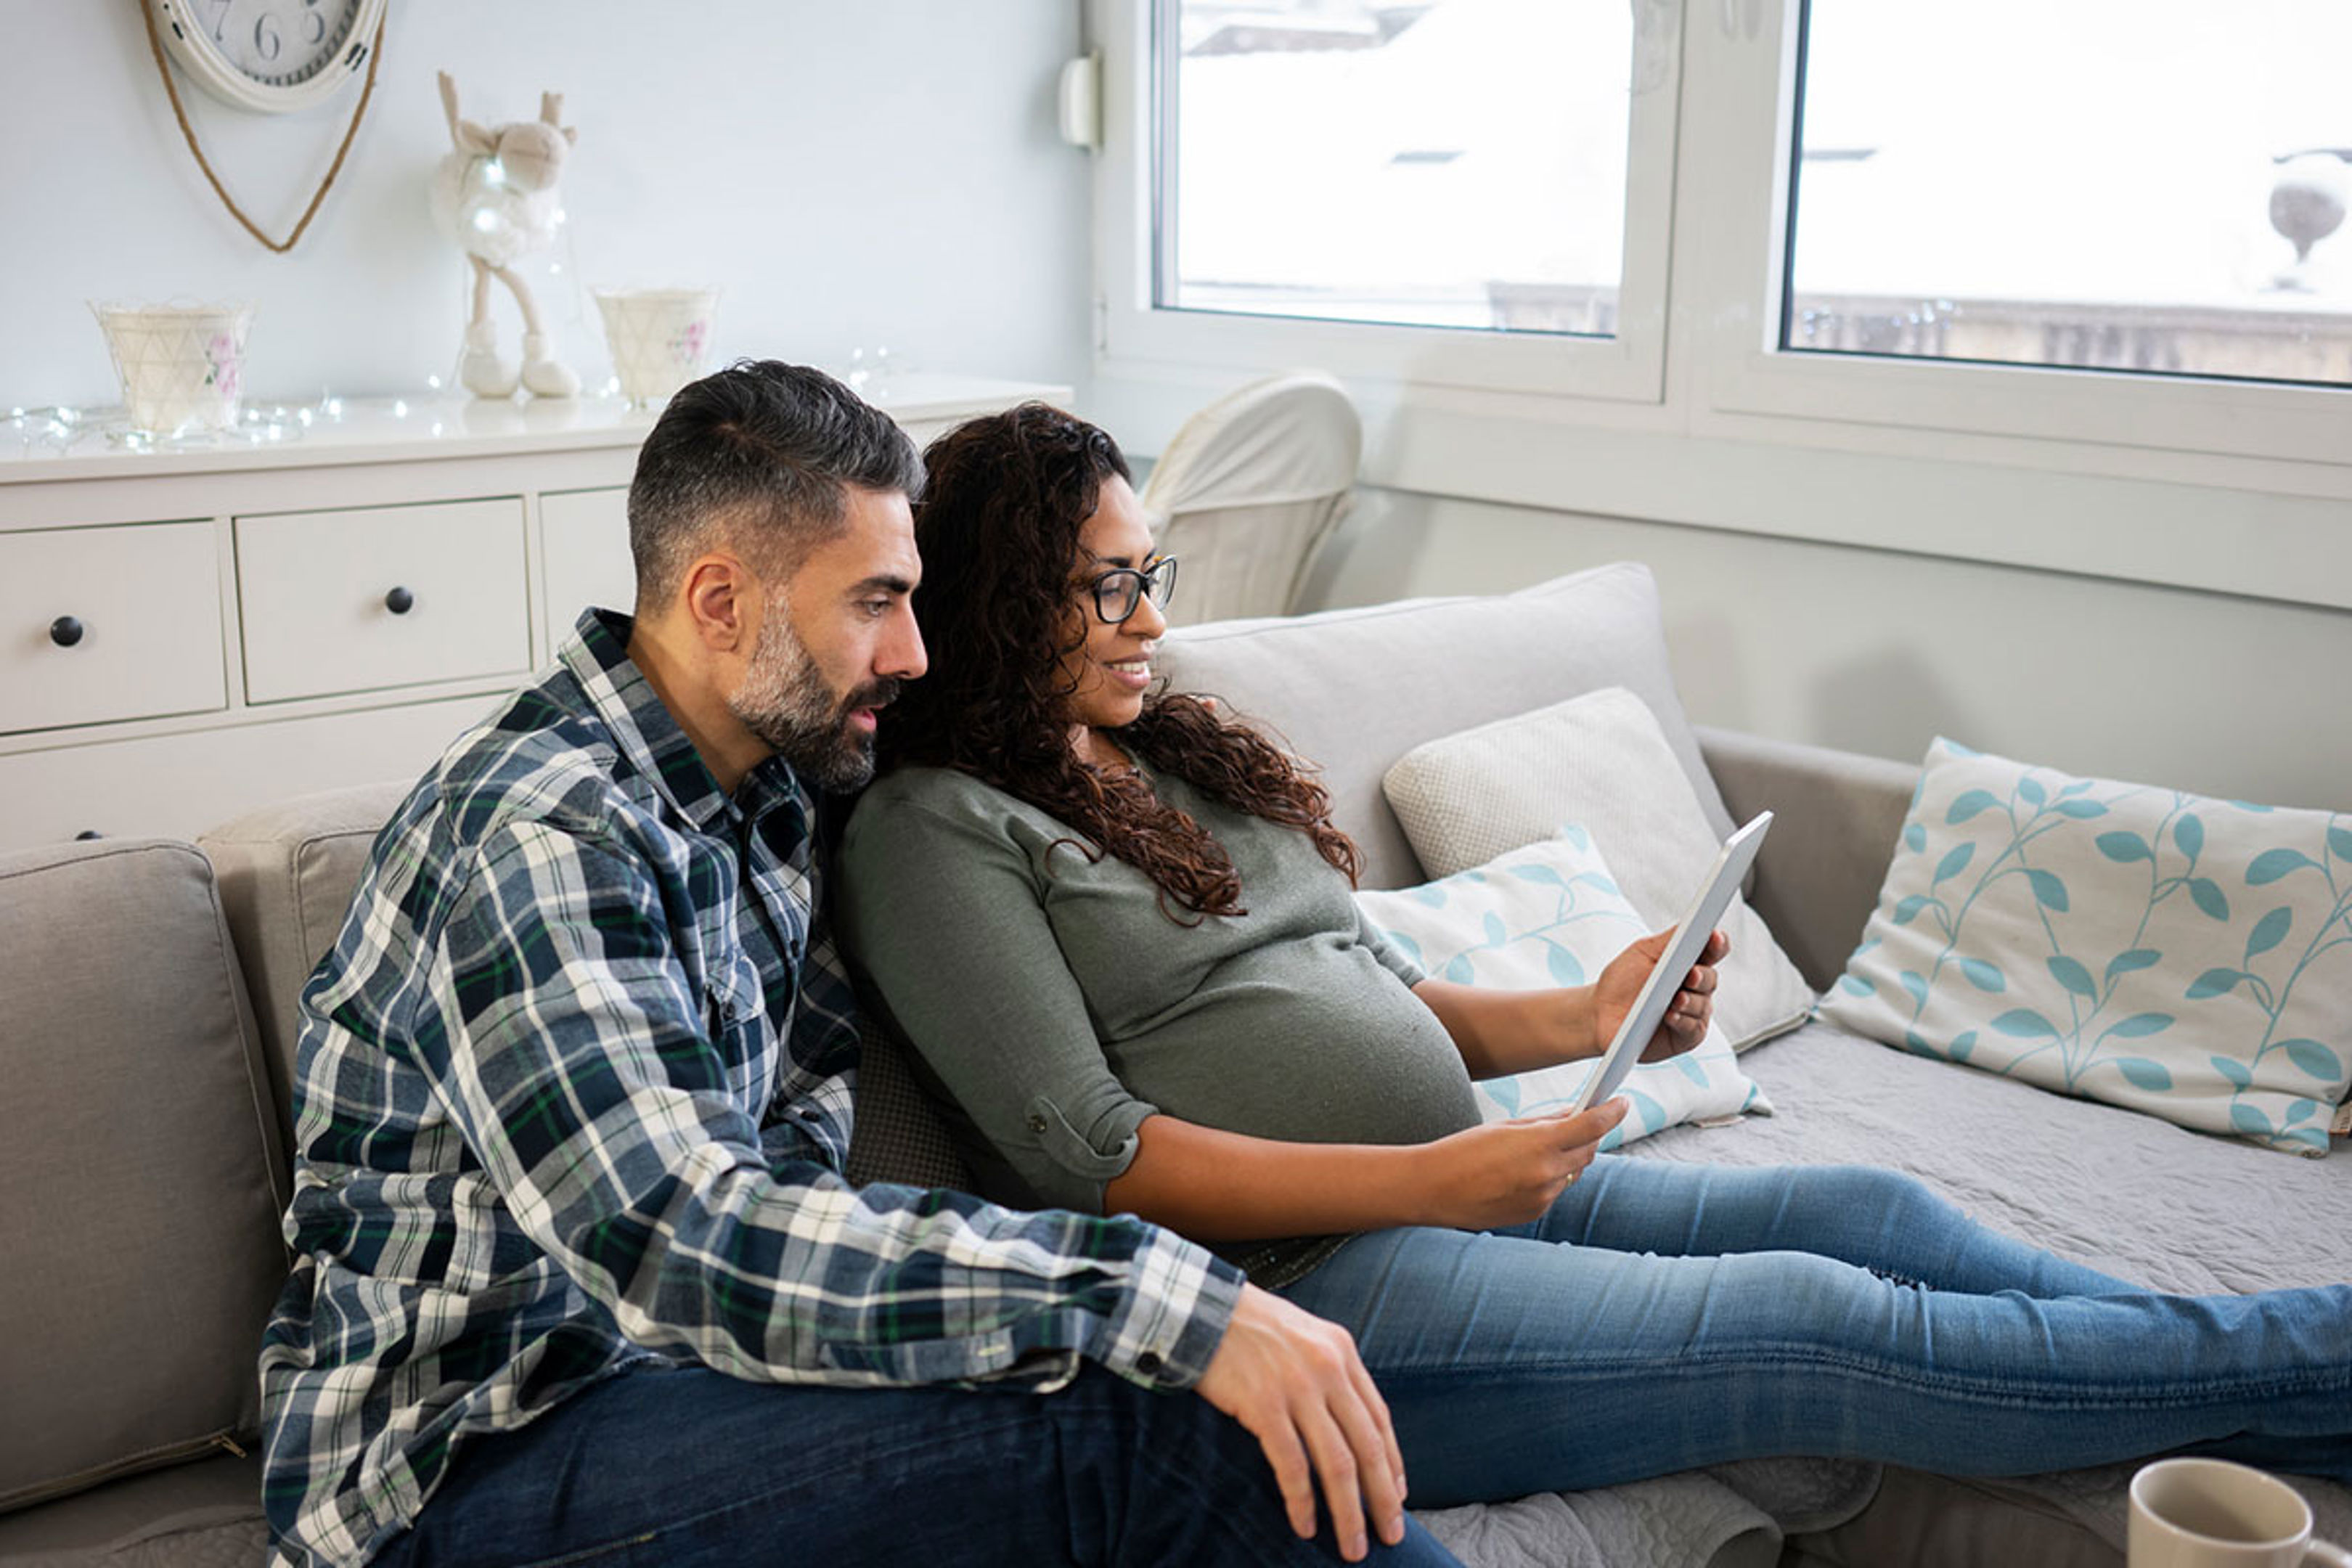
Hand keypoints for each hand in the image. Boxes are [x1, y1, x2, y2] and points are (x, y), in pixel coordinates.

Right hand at [1194, 1284, 1408, 1562]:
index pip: (1379, 1418)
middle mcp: (1328, 1368)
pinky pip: (1291, 1465)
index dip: (1392, 1463)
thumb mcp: (1304, 1336)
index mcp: (1342, 1351)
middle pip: (1367, 1447)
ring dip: (1348, 1512)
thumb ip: (1329, 1371)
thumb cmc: (1248, 1326)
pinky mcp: (1264, 1405)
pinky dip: (1301, 1501)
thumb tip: (1347, 1422)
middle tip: (1391, 1536)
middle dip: (1382, 1499)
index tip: (1397, 1496)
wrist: (1199, 1308)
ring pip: (1337, 1463)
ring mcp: (1297, 1387)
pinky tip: (1304, 1525)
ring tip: (1353, 1546)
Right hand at [1414, 1099, 1628, 1229]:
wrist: (1433, 1190)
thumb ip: (1544, 1122)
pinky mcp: (1534, 1213)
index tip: (1622, 1102)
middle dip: (1588, 1136)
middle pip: (1588, 1150)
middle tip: (1582, 1122)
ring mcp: (1542, 1197)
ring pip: (1573, 1173)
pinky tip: (1523, 1173)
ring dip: (1567, 1159)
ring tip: (1540, 1149)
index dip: (1612, 1112)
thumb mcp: (1505, 1127)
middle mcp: (1547, 1174)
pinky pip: (1555, 1191)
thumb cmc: (1463, 1151)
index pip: (1592, 1126)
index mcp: (1539, 1144)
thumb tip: (1575, 1115)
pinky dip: (1549, 1179)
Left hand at [1595, 927, 1729, 1062]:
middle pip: (1711, 979)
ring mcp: (1692, 1013)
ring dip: (1691, 1001)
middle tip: (1692, 973)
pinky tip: (1671, 1016)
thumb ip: (1669, 939)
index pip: (1712, 951)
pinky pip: (1693, 1029)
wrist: (1600, 1014)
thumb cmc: (1622, 981)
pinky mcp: (1685, 1036)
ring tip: (1676, 999)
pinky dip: (1683, 1021)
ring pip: (1703, 1005)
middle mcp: (1694, 988)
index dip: (1717, 943)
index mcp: (1687, 963)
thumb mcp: (1642, 953)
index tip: (1715, 936)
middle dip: (1703, 975)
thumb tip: (1692, 923)